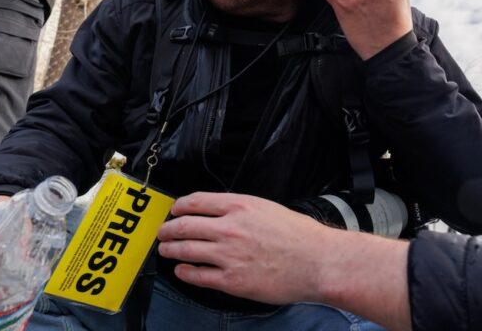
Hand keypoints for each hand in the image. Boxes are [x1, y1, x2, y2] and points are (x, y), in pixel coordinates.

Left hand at [157, 192, 331, 304]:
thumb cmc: (300, 236)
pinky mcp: (231, 281)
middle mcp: (229, 228)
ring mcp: (228, 255)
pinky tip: (182, 270)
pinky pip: (198, 276)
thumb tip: (219, 212)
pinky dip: (185, 272)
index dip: (179, 206)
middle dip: (169, 229)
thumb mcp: (267, 208)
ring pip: (186, 250)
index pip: (195, 202)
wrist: (317, 262)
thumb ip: (240, 209)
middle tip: (163, 232)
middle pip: (185, 226)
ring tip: (166, 250)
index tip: (174, 210)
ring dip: (171, 249)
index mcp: (239, 206)